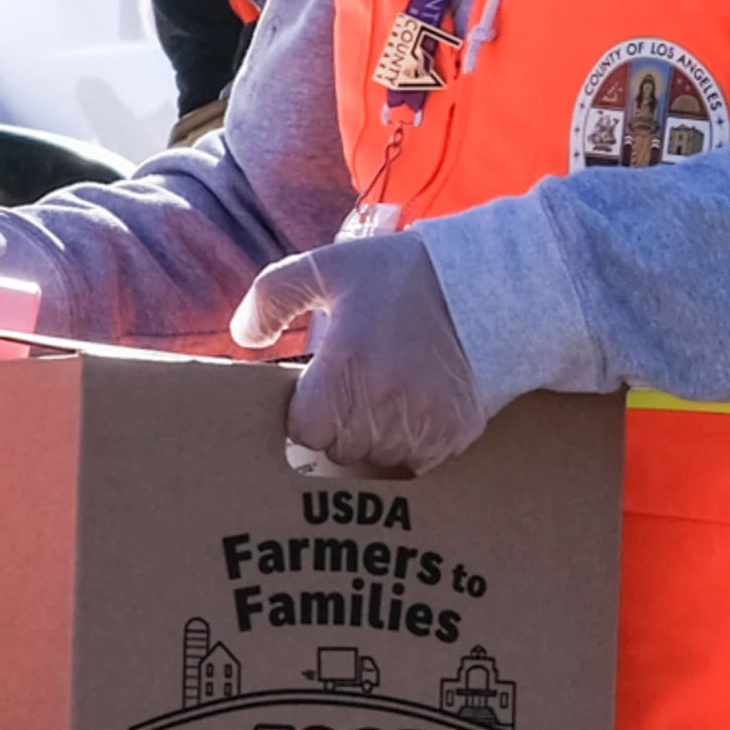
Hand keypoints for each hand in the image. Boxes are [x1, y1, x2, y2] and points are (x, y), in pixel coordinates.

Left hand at [229, 227, 484, 478]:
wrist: (485, 284)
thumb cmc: (398, 276)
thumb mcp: (326, 267)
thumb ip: (271, 296)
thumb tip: (243, 337)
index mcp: (343, 369)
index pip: (303, 430)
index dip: (310, 410)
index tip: (326, 388)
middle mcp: (381, 405)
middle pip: (340, 448)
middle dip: (343, 424)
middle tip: (363, 385)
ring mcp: (421, 425)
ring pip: (378, 459)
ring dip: (379, 438)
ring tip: (393, 394)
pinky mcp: (454, 436)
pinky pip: (418, 463)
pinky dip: (415, 444)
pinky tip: (420, 407)